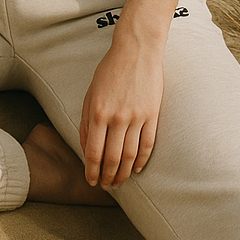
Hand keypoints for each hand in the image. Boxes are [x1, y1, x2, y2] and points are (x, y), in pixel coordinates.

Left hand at [79, 31, 163, 187]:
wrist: (136, 52)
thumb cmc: (109, 72)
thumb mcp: (90, 95)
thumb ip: (87, 123)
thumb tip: (86, 149)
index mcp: (97, 112)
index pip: (94, 152)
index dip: (92, 171)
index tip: (92, 181)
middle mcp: (117, 117)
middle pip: (112, 158)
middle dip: (108, 177)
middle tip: (107, 187)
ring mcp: (136, 117)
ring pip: (130, 155)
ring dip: (124, 173)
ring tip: (120, 182)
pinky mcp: (152, 115)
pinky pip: (147, 144)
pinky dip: (142, 160)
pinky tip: (137, 169)